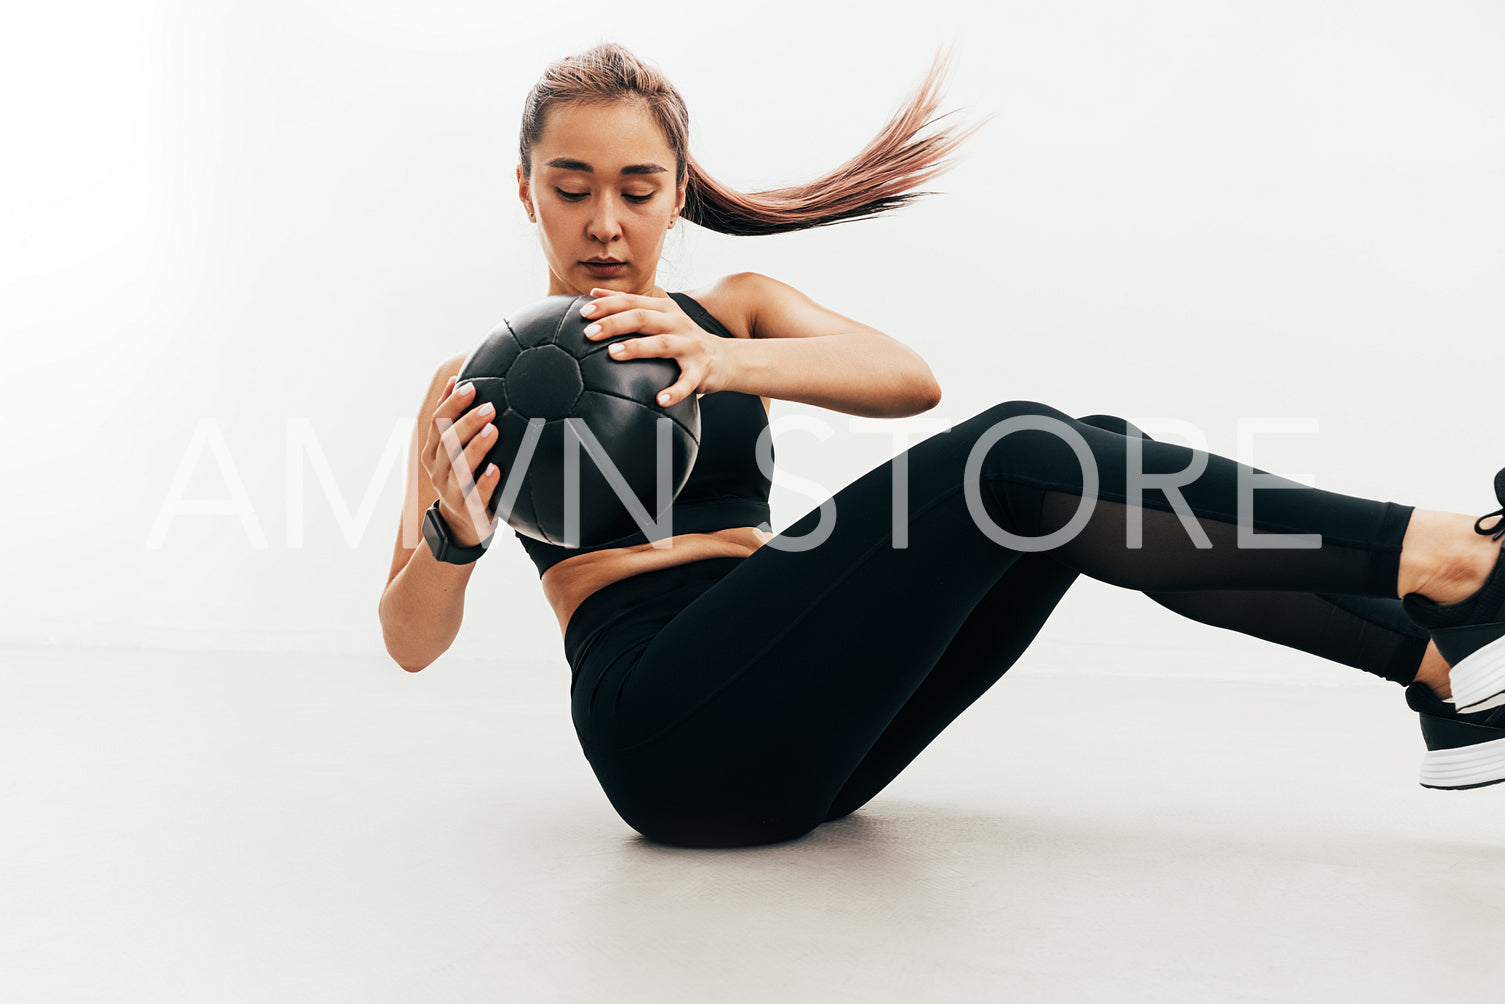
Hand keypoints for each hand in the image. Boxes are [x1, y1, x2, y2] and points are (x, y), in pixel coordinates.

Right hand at [420, 376, 500, 547]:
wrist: (463, 525)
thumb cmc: (464, 478)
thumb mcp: (454, 450)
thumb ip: (454, 419)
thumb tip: (457, 378)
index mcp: (433, 453)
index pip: (437, 423)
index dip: (452, 404)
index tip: (470, 386)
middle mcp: (438, 471)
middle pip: (448, 443)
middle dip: (467, 422)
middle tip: (490, 407)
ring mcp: (452, 492)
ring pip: (459, 468)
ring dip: (476, 448)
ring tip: (493, 431)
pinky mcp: (470, 511)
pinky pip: (476, 496)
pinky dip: (485, 482)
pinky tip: (496, 469)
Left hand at [579, 287, 730, 406]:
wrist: (725, 358)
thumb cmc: (683, 338)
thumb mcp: (660, 316)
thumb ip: (630, 304)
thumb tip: (594, 293)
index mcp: (664, 309)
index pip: (632, 301)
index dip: (608, 305)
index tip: (584, 312)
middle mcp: (677, 323)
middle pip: (643, 318)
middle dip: (615, 323)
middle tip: (589, 332)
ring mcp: (690, 346)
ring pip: (662, 344)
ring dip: (637, 348)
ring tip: (613, 354)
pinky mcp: (701, 370)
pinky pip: (687, 382)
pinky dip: (675, 391)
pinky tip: (660, 400)